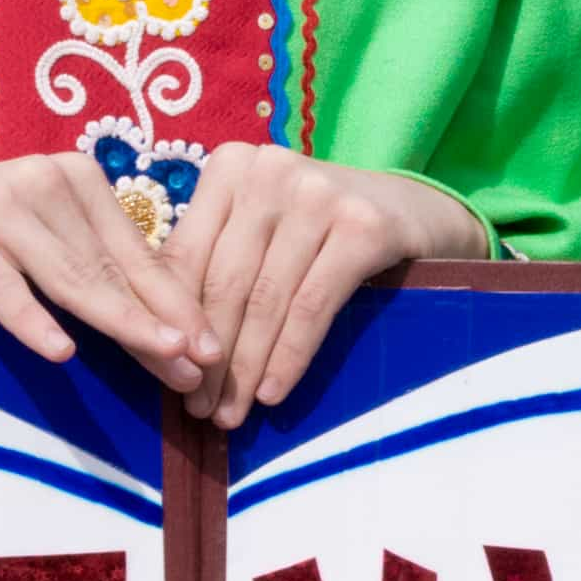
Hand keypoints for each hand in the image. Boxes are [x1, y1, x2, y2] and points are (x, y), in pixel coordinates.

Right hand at [0, 156, 212, 390]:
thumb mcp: (45, 235)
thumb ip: (96, 265)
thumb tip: (171, 329)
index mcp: (77, 177)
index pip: (136, 253)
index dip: (176, 304)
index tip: (211, 351)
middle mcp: (43, 180)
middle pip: (110, 269)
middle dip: (158, 324)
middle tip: (196, 371)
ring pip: (68, 277)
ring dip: (119, 324)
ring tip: (161, 361)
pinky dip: (31, 319)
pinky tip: (60, 351)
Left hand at [160, 149, 480, 421]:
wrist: (416, 211)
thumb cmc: (321, 230)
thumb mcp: (262, 231)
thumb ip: (215, 265)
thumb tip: (164, 347)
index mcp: (230, 166)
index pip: (185, 256)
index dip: (173, 325)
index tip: (169, 380)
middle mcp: (270, 170)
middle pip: (224, 281)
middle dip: (209, 357)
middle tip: (200, 410)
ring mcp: (318, 194)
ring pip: (266, 299)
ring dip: (245, 368)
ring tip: (232, 414)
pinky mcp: (363, 226)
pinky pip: (311, 307)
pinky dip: (289, 357)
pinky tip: (272, 393)